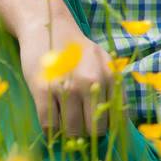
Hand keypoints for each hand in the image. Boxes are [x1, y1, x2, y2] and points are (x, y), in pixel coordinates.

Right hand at [16, 12, 113, 137]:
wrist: (47, 27)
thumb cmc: (77, 47)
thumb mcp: (103, 61)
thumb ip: (112, 85)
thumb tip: (118, 119)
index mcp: (109, 77)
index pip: (116, 117)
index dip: (108, 128)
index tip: (100, 130)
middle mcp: (90, 83)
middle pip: (95, 128)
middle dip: (89, 134)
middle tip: (81, 130)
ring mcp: (66, 88)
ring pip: (71, 129)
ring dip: (69, 134)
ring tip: (66, 127)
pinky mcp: (42, 91)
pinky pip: (49, 124)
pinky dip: (50, 132)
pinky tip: (51, 129)